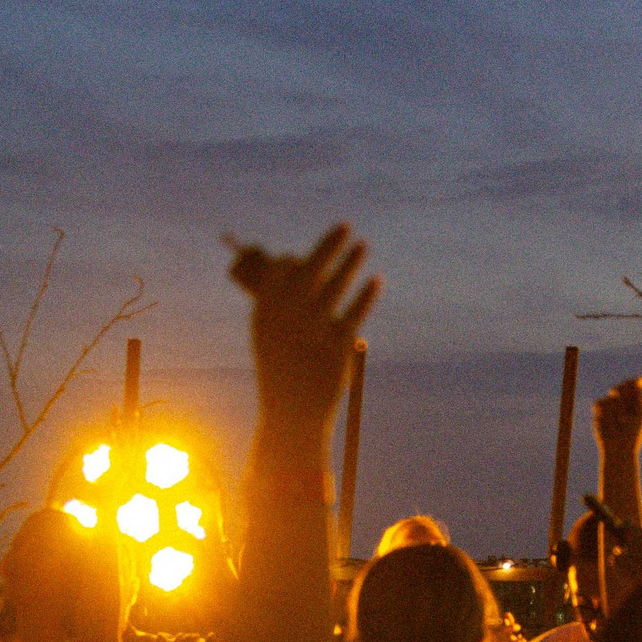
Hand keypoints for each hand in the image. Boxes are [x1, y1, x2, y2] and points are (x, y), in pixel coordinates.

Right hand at [230, 226, 378, 437]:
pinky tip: (375, 281)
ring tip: (362, 246)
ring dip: (351, 260)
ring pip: (337, 283)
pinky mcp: (339, 343)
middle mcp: (288, 315)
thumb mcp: (270, 335)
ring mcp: (313, 328)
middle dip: (330, 242)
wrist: (292, 416)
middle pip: (312, 266)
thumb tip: (295, 262)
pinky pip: (356, 309)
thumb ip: (279, 299)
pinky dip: (367, 293)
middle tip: (346, 225)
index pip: (283, 268)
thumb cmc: (281, 371)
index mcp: (265, 310)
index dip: (296, 260)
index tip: (303, 256)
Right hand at [593, 377, 641, 451]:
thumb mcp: (639, 415)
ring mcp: (611, 407)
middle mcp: (623, 403)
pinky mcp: (600, 412)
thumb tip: (634, 383)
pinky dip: (603, 410)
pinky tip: (607, 421)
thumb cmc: (632, 435)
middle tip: (623, 401)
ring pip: (611, 396)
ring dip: (615, 408)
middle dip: (624, 392)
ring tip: (617, 422)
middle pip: (623, 386)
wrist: (618, 449)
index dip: (640, 381)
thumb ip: (638, 398)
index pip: (636, 386)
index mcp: (636, 403)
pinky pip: (599, 402)